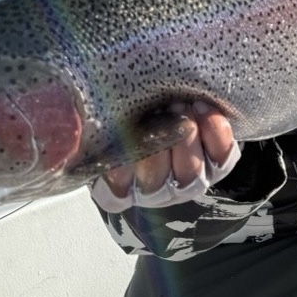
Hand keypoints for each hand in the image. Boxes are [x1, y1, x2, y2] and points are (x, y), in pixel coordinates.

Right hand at [95, 101, 237, 210]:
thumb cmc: (131, 110)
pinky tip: (204, 110)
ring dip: (185, 137)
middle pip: (154, 182)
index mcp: (118, 185)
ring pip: (189, 175)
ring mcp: (187, 180)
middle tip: (157, 111)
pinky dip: (215, 132)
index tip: (120, 139)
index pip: (114, 193)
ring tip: (181, 106)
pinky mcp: (217, 165)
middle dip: (156, 144)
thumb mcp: (108, 114)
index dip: (117, 171)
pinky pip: (221, 158)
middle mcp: (152, 189)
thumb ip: (97, 118)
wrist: (173, 103)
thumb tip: (75, 103)